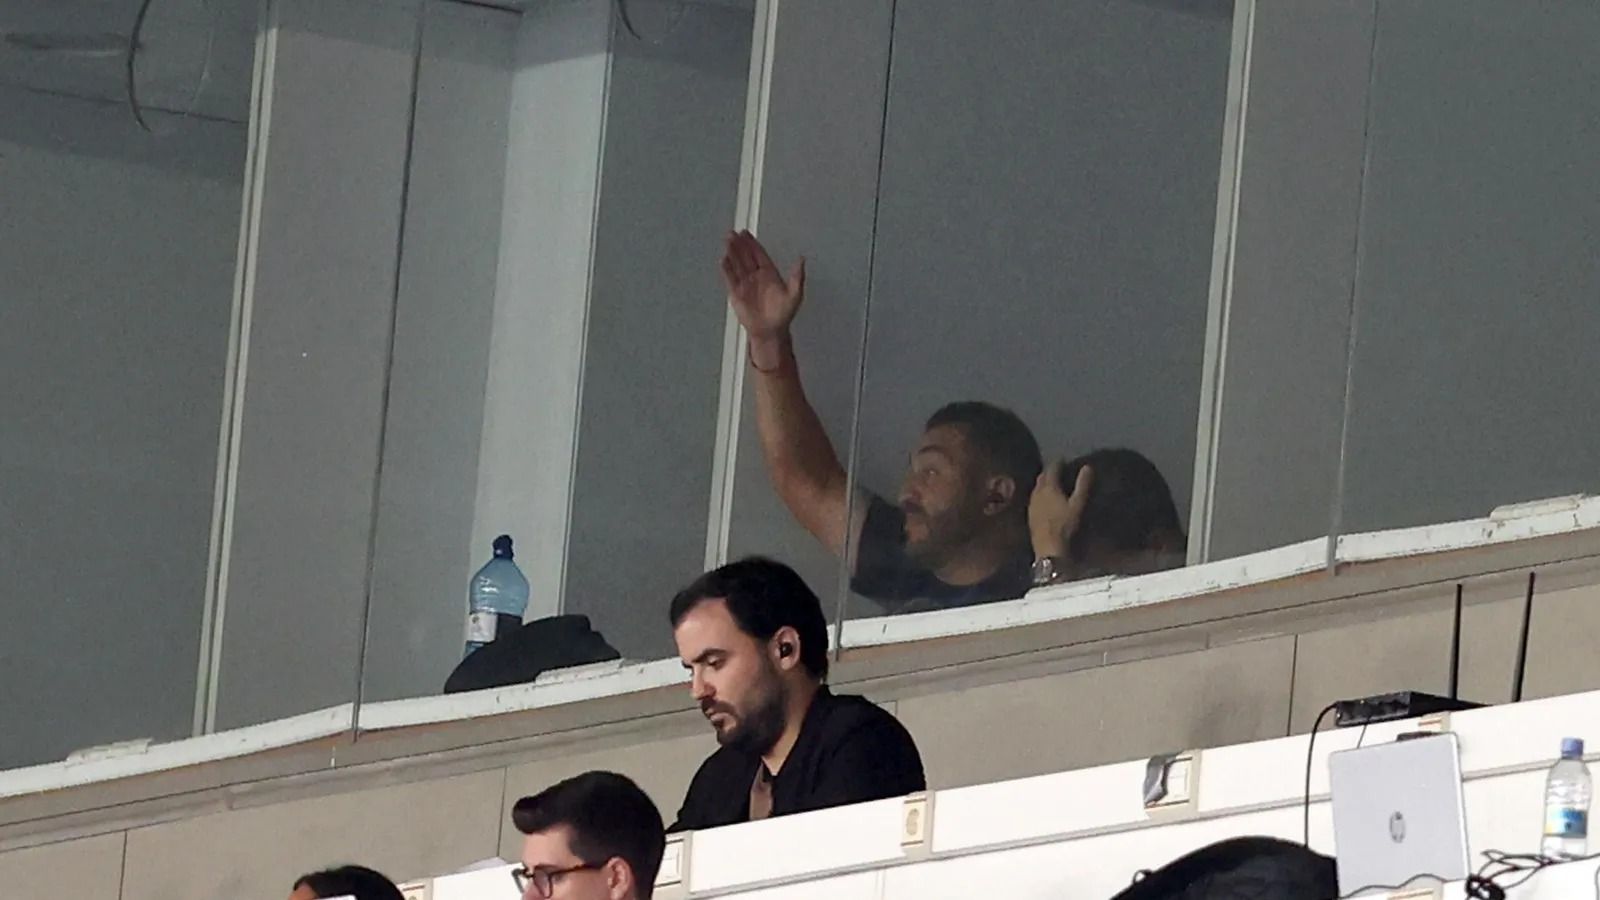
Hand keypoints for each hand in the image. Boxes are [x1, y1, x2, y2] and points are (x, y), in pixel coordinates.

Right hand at [721, 230, 804, 347]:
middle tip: (732, 233)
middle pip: (746, 256)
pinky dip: (726, 269)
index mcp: (769, 274)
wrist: (770, 331)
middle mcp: (756, 276)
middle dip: (739, 244)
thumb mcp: (795, 295)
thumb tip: (802, 260)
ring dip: (732, 252)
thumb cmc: (782, 315)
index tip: (746, 233)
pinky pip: (730, 278)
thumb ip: (797, 277)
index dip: (752, 243)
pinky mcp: (737, 293)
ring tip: (726, 241)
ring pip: (737, 264)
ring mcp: (746, 284)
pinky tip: (723, 259)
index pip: (759, 254)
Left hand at [1029, 464, 1092, 558]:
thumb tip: (1087, 467)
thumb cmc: (1065, 525)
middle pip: (1042, 476)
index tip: (1063, 459)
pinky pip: (1034, 497)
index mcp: (1049, 487)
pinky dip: (1039, 493)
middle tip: (1057, 469)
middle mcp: (1037, 492)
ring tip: (1051, 482)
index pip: (1052, 469)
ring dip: (1043, 482)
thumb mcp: (1078, 504)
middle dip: (1049, 471)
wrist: (1048, 547)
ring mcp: (1032, 504)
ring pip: (1036, 487)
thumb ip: (1083, 485)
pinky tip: (1044, 499)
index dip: (1058, 462)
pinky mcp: (1030, 514)